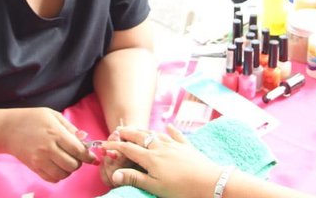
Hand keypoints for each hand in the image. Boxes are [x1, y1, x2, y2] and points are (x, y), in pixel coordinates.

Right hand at [1, 107, 95, 182]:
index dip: (88, 155)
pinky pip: (52, 179)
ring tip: (65, 161)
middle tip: (76, 157)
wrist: (8, 129)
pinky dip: (58, 175)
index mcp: (55, 133)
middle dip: (78, 162)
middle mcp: (48, 148)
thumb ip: (70, 127)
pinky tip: (57, 166)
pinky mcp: (34, 167)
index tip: (92, 157)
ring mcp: (40, 160)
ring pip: (63, 174)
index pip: (78, 150)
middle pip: (72, 165)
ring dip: (68, 170)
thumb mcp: (52, 115)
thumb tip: (85, 139)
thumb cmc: (31, 119)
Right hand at [101, 125, 223, 197]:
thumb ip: (135, 178)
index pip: (129, 149)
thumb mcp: (155, 187)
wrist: (210, 182)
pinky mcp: (188, 147)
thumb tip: (115, 174)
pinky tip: (168, 126)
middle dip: (128, 133)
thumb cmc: (182, 188)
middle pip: (141, 137)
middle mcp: (161, 148)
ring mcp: (175, 146)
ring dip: (145, 131)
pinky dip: (171, 130)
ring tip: (137, 129)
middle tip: (119, 130)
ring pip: (156, 134)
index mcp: (151, 158)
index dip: (115, 146)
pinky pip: (177, 135)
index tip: (105, 145)